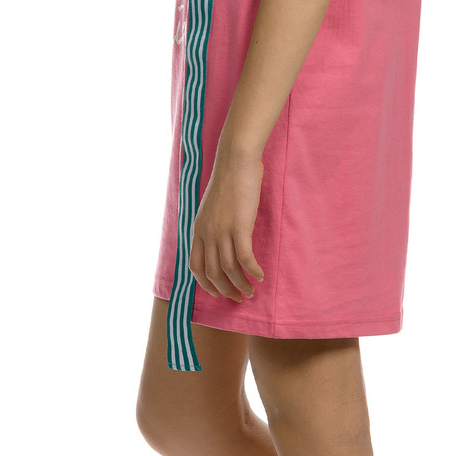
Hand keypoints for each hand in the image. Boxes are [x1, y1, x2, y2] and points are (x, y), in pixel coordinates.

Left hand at [189, 147, 265, 301]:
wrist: (236, 159)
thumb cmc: (230, 178)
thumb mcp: (213, 205)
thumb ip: (214, 223)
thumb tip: (223, 239)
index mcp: (198, 228)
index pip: (195, 266)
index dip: (205, 284)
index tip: (217, 292)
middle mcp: (207, 232)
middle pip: (212, 272)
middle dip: (225, 290)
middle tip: (237, 298)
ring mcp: (222, 230)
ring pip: (229, 269)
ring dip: (240, 284)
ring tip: (251, 292)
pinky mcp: (239, 226)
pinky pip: (245, 258)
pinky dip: (252, 271)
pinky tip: (260, 276)